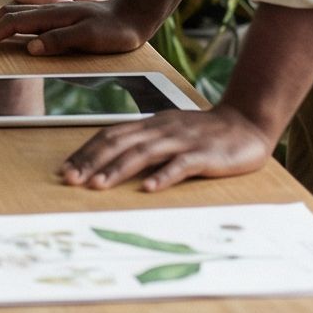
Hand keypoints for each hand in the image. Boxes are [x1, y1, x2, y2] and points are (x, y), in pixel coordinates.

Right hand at [0, 0, 150, 56]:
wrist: (135, 14)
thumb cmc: (116, 29)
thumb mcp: (92, 37)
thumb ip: (62, 40)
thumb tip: (32, 47)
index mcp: (51, 16)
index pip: (12, 24)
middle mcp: (47, 12)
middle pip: (4, 16)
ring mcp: (50, 14)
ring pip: (11, 16)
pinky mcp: (56, 19)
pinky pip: (22, 19)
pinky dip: (4, 25)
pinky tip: (2, 32)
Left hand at [58, 105, 278, 193]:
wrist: (246, 123)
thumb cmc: (203, 133)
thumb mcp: (168, 132)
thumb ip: (143, 142)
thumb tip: (108, 159)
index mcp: (149, 124)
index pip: (109, 135)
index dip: (85, 152)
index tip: (65, 169)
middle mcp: (160, 129)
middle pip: (119, 142)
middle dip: (91, 161)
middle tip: (70, 180)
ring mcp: (182, 141)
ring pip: (143, 153)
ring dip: (118, 169)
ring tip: (97, 185)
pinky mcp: (204, 155)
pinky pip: (180, 165)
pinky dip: (163, 176)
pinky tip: (148, 188)